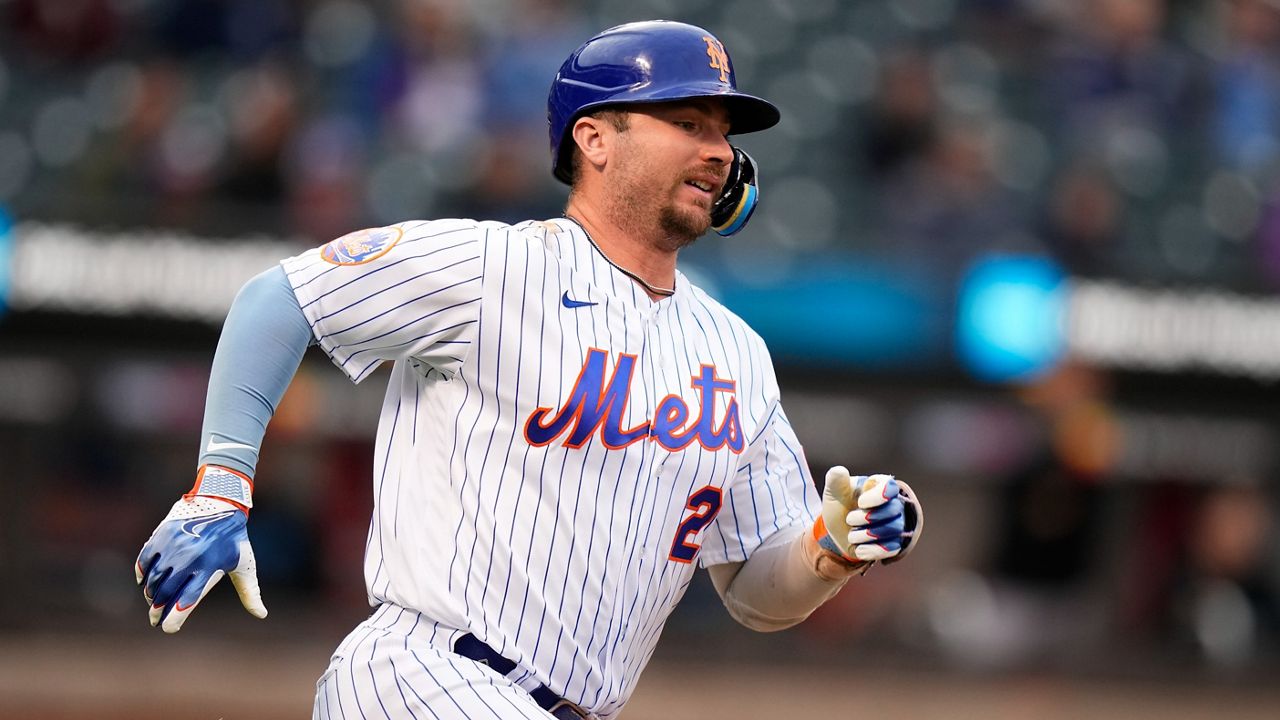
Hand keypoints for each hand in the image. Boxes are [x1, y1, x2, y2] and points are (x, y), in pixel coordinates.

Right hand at [135, 493, 266, 632]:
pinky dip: (142, 574)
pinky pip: (145, 561)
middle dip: (157, 611)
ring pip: (153, 579)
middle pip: (166, 593)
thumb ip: (250, 592)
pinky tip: (145, 582)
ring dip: (150, 594)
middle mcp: (189, 558)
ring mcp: (173, 546)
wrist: (221, 502)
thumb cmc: (234, 538)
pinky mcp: (162, 535)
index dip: (175, 618)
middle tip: (155, 619)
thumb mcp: (245, 564)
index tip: (168, 628)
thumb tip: (262, 614)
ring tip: (153, 601)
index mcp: (209, 568)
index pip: (187, 600)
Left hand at [813, 467, 922, 566]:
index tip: (861, 502)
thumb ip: (835, 481)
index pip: (890, 487)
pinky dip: (873, 550)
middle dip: (869, 517)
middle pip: (894, 510)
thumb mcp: (833, 492)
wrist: (837, 531)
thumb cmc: (839, 506)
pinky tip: (859, 549)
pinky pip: (893, 548)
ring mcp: (895, 523)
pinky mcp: (893, 542)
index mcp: (878, 486)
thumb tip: (839, 471)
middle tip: (849, 520)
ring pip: (894, 529)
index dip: (879, 496)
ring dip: (869, 534)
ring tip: (851, 535)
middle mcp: (892, 503)